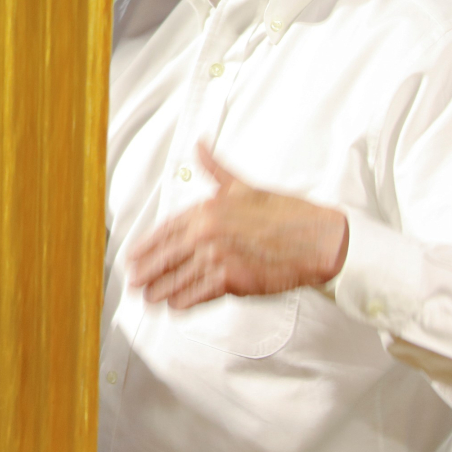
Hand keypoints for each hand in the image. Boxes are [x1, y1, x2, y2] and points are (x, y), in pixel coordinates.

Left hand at [127, 141, 348, 309]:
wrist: (318, 239)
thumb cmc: (285, 214)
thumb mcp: (243, 186)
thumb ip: (214, 168)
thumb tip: (199, 145)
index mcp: (207, 209)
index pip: (165, 230)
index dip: (147, 246)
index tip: (133, 256)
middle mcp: (207, 232)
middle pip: (165, 256)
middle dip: (146, 271)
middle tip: (133, 281)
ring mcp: (218, 257)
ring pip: (178, 278)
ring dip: (160, 290)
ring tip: (148, 297)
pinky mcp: (232, 280)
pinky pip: (198, 294)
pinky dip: (184, 302)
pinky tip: (174, 306)